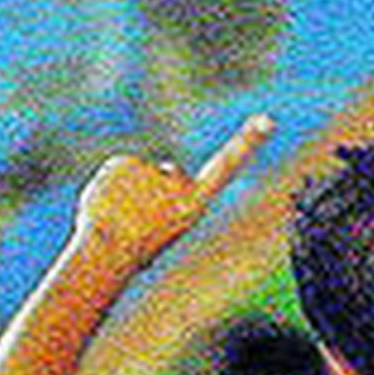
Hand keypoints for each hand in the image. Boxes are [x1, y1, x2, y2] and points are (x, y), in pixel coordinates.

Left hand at [73, 113, 273, 271]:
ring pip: (140, 176)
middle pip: (171, 175)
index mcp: (194, 207)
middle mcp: (178, 183)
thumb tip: (161, 174)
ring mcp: (152, 171)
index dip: (247, 142)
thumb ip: (167, 203)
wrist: (107, 251)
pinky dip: (108, 186)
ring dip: (128, 193)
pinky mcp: (127, 161)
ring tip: (119, 218)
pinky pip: (117, 172)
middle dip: (157, 190)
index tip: (266, 120)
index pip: (225, 169)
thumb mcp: (163, 231)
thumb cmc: (133, 254)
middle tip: (140, 219)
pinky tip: (106, 205)